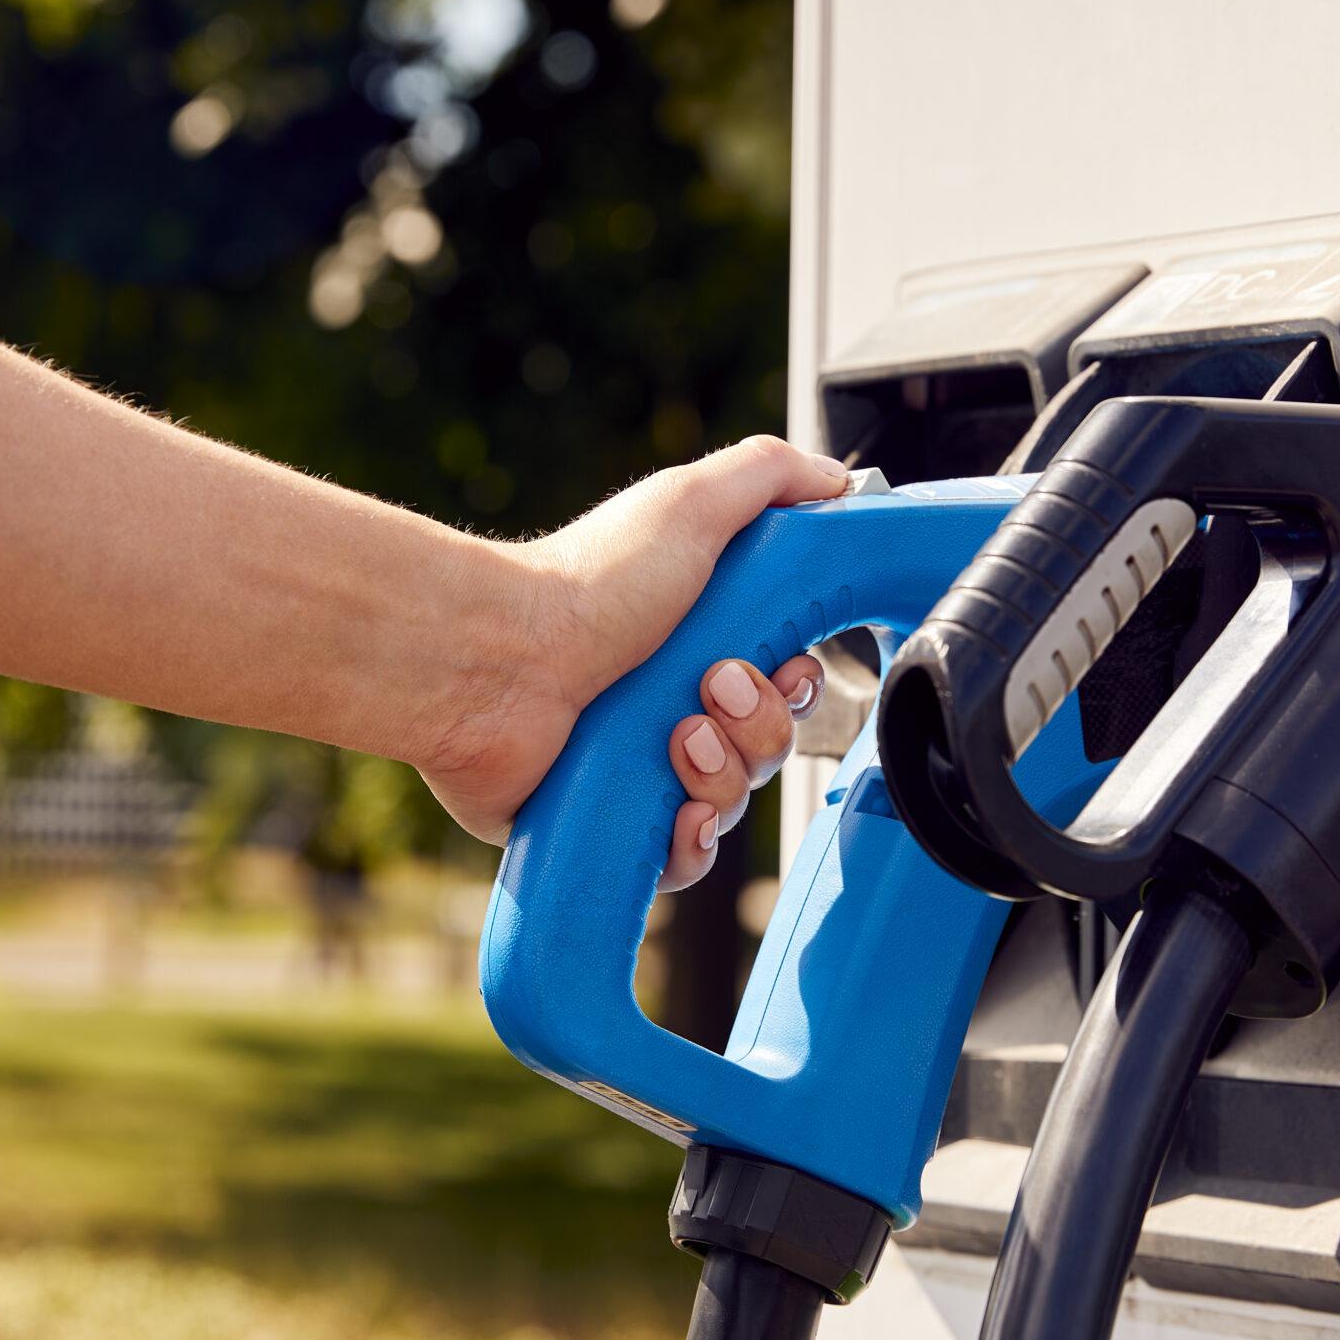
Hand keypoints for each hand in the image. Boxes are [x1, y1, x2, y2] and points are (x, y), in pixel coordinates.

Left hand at [420, 436, 849, 884]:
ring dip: (723, 772)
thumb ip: (769, 476)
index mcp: (698, 641)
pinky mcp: (608, 826)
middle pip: (770, 745)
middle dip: (760, 722)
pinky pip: (683, 863)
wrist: (498, 661)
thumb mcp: (690, 504)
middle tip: (708, 687)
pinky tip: (679, 815)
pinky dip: (693, 844)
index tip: (783, 662)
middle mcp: (672, 706)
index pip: (787, 683)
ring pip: (734, 801)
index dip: (799, 682)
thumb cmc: (585, 583)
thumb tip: (841, 481)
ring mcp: (639, 769)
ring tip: (676, 737)